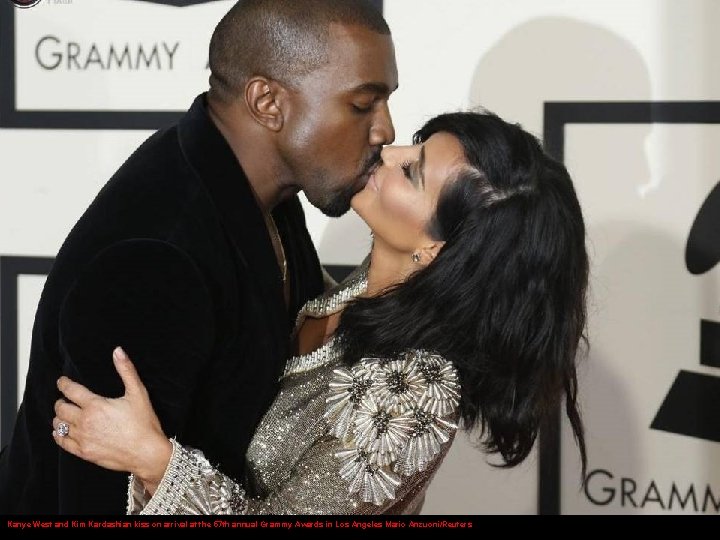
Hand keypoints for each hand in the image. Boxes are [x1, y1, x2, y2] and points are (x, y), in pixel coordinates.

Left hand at [52, 347, 171, 488]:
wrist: (147, 453)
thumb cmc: (144, 423)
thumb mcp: (138, 393)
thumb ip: (126, 370)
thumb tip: (118, 351)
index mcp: (96, 405)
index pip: (71, 390)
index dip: (64, 383)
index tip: (62, 381)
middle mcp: (85, 422)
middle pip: (61, 408)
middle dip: (61, 401)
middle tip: (64, 398)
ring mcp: (83, 439)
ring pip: (59, 425)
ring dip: (59, 417)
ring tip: (64, 414)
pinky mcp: (84, 453)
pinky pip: (62, 442)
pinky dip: (58, 435)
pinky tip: (61, 432)